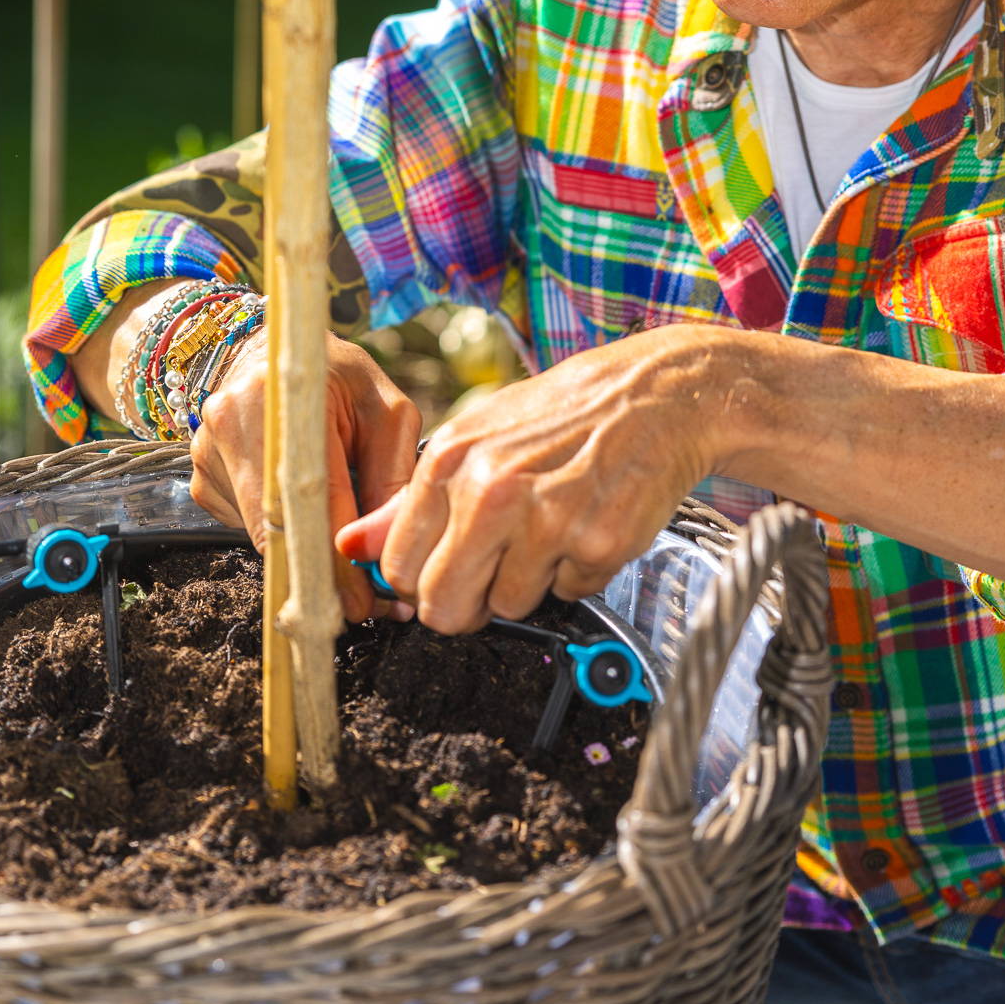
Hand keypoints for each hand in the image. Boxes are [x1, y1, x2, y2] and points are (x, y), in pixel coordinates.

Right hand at [190, 326, 421, 620]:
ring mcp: (206, 455)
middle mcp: (229, 425)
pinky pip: (246, 528)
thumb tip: (385, 547)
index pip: (307, 498)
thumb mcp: (384, 408)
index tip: (361, 600)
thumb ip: (393, 473)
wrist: (272, 353)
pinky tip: (302, 506)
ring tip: (343, 538)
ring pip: (261, 535)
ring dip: (305, 553)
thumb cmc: (336, 378)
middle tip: (362, 600)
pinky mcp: (202, 480)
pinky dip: (282, 533)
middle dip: (321, 573)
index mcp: (277, 399)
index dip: (333, 559)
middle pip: (274, 528)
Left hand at [334, 327, 727, 632]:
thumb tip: (350, 545)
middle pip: (443, 606)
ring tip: (551, 528)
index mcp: (450, 459)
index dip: (420, 580)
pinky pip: (567, 595)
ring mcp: (545, 521)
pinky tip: (586, 525)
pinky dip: (576, 574)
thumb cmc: (562, 416)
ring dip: (527, 582)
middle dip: (464, 603)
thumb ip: (409, 501)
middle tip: (493, 570)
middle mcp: (491, 489)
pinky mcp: (595, 545)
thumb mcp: (476, 438)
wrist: (654, 396)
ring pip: (506, 607)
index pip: (398, 566)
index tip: (442, 570)